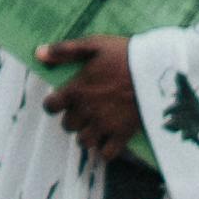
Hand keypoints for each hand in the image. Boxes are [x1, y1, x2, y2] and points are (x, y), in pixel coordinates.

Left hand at [32, 33, 140, 153]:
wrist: (160, 69)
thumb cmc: (126, 54)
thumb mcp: (94, 44)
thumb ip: (65, 51)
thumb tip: (38, 53)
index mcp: (76, 90)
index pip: (50, 106)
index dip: (54, 104)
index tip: (62, 101)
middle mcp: (86, 110)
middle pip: (67, 125)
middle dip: (73, 118)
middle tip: (85, 110)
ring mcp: (104, 124)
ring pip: (84, 141)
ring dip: (87, 135)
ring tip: (97, 125)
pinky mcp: (123, 134)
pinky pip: (106, 153)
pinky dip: (106, 149)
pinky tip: (110, 139)